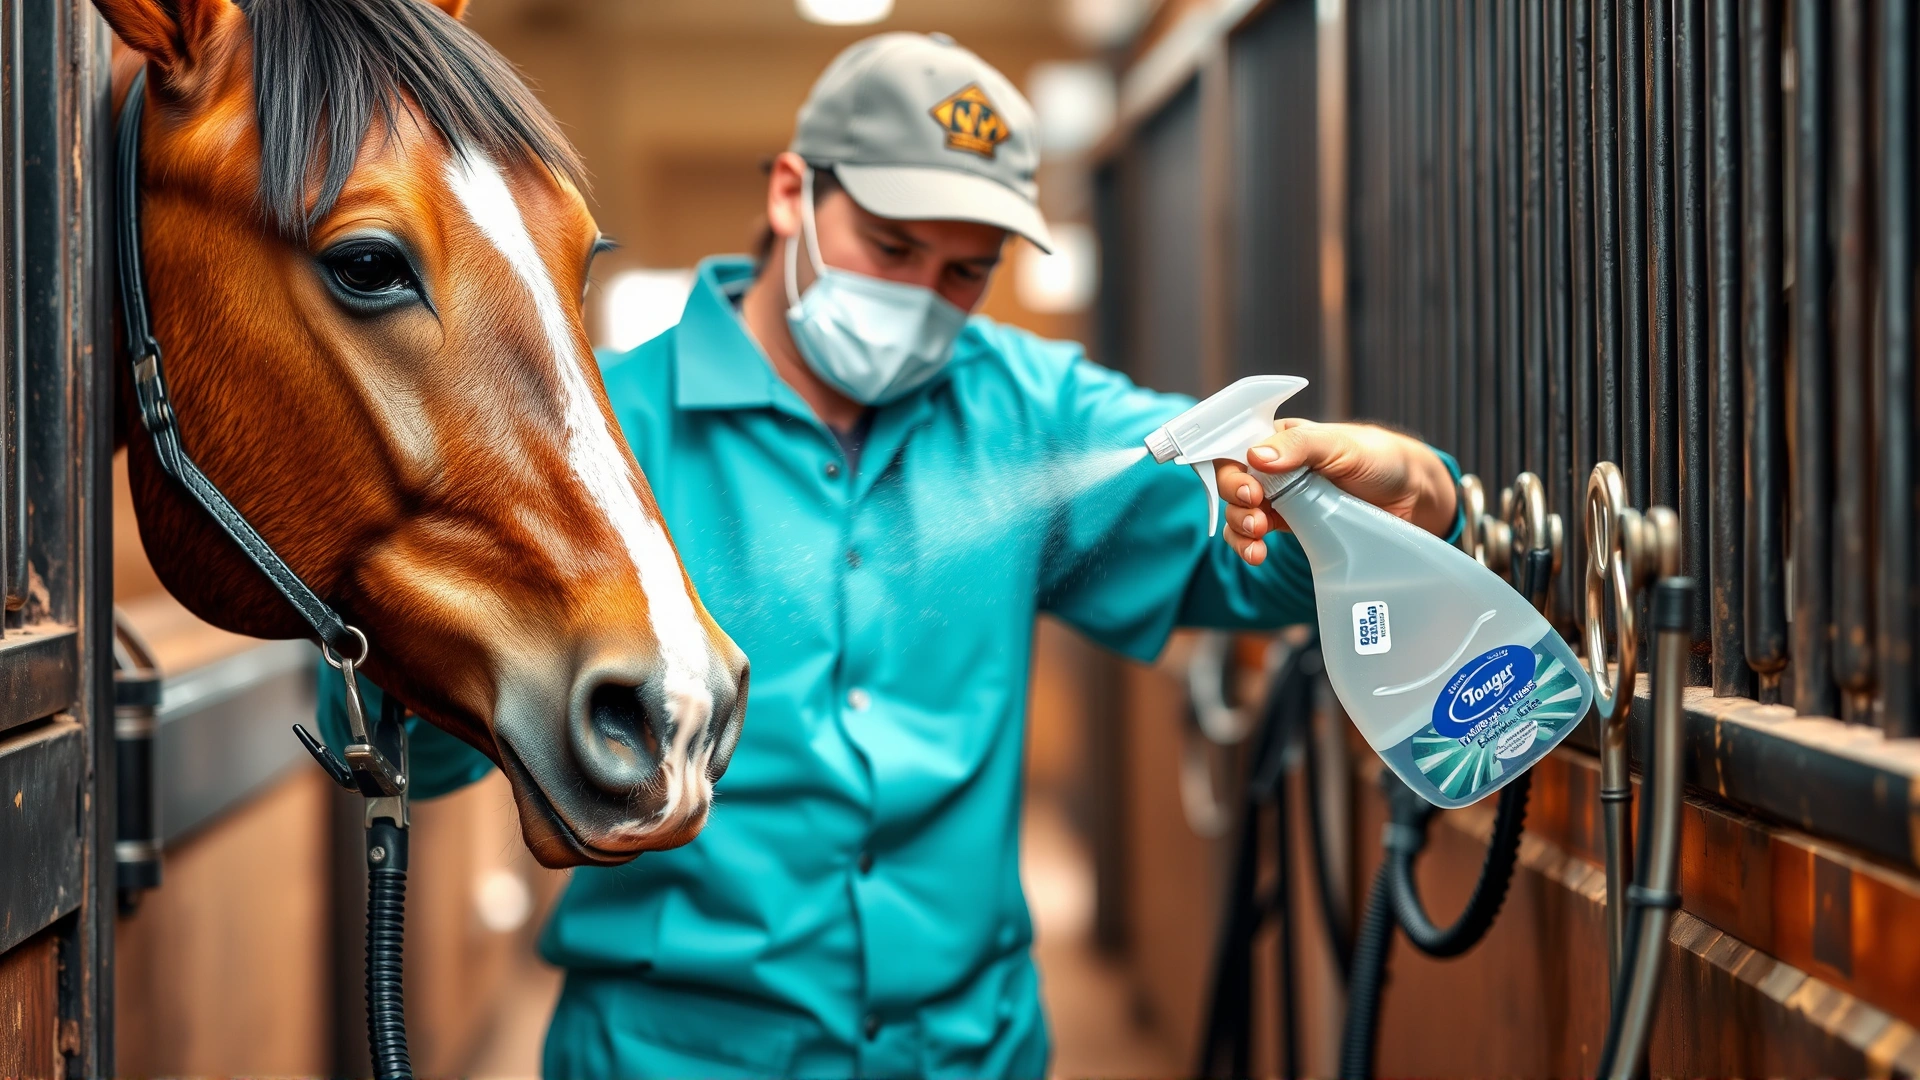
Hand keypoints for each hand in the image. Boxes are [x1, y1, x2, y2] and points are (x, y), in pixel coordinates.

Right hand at [1213, 420, 1458, 565]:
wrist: (1412, 497)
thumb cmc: (1378, 458)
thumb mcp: (1340, 445)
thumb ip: (1300, 446)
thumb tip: (1256, 456)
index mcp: (1280, 438)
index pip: (1236, 446)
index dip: (1232, 467)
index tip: (1248, 487)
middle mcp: (1273, 467)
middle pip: (1232, 482)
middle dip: (1236, 500)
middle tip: (1257, 512)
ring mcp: (1279, 499)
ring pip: (1238, 512)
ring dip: (1239, 527)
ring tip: (1258, 537)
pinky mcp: (1290, 526)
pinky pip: (1254, 536)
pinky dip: (1248, 546)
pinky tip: (1257, 554)